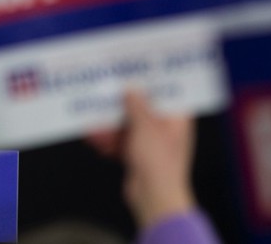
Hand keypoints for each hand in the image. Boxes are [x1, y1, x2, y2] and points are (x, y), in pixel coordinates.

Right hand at [86, 88, 195, 228]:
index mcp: (177, 119)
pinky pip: (122, 142)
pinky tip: (94, 138)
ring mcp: (152, 143)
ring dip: (110, 125)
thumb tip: (130, 89)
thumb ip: (137, 105)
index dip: (150, 82)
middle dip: (121, 105)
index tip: (134, 70)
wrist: (154, 198)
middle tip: (105, 93)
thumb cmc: (158, 163)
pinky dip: (109, 140)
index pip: (166, 93)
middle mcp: (167, 128)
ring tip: (93, 123)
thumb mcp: (146, 127)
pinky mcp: (139, 156)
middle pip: (142, 108)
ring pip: (128, 126)